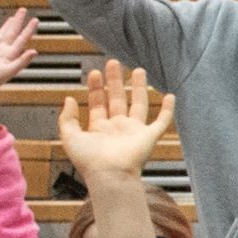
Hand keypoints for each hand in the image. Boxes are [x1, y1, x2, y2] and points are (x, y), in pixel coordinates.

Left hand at [58, 58, 173, 180]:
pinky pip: (161, 121)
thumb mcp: (69, 136)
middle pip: (117, 99)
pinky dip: (167, 110)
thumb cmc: (89, 160)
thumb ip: (67, 118)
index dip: (95, 87)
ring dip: (139, 87)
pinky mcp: (149, 137)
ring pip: (138, 104)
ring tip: (138, 70)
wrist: (109, 174)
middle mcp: (117, 128)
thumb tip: (69, 98)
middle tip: (113, 63)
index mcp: (99, 129)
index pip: (98, 103)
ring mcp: (134, 132)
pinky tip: (170, 96)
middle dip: (115, 81)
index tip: (94, 72)